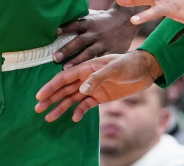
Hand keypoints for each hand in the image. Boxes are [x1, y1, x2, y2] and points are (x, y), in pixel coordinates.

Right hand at [34, 50, 160, 121]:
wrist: (145, 70)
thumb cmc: (130, 64)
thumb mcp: (115, 68)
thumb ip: (98, 78)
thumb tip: (81, 90)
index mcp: (87, 68)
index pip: (64, 77)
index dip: (51, 86)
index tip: (40, 95)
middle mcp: (87, 78)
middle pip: (64, 89)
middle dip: (51, 99)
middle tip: (38, 109)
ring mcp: (93, 88)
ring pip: (72, 98)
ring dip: (60, 107)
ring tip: (49, 117)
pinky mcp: (100, 97)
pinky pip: (86, 105)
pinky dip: (79, 111)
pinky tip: (73, 118)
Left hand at [54, 8, 138, 67]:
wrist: (126, 20)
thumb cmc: (103, 19)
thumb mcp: (92, 15)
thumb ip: (77, 18)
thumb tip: (59, 17)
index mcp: (89, 23)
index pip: (75, 24)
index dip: (65, 28)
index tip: (55, 33)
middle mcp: (95, 33)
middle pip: (79, 41)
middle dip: (67, 49)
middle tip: (55, 58)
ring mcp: (104, 43)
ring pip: (89, 53)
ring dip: (77, 61)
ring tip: (65, 69)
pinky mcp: (112, 51)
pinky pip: (102, 60)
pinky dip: (94, 67)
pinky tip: (86, 75)